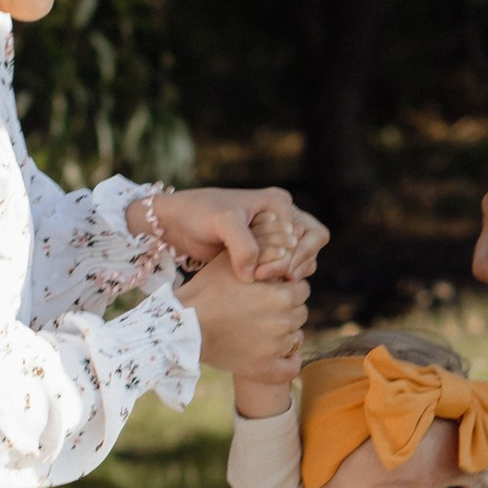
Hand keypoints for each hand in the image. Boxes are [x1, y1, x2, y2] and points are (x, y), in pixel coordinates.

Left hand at [151, 185, 327, 281]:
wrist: (175, 222)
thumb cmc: (197, 213)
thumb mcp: (222, 222)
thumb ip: (243, 246)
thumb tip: (255, 274)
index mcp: (278, 203)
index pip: (310, 233)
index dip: (294, 255)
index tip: (265, 270)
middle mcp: (282, 218)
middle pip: (312, 247)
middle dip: (296, 265)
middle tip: (269, 277)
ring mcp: (274, 237)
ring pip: (301, 260)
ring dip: (288, 274)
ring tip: (262, 281)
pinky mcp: (263, 253)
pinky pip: (283, 269)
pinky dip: (276, 278)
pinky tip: (257, 284)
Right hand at [185, 251, 307, 387]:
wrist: (183, 325)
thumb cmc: (206, 290)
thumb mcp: (232, 263)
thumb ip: (259, 257)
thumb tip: (276, 251)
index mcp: (282, 295)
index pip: (301, 288)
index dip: (287, 287)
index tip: (271, 290)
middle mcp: (284, 321)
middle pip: (300, 312)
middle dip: (287, 309)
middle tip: (264, 309)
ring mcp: (276, 347)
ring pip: (295, 338)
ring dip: (285, 333)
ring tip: (263, 329)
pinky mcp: (265, 368)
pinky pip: (291, 367)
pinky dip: (289, 362)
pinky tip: (279, 355)